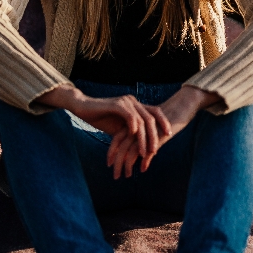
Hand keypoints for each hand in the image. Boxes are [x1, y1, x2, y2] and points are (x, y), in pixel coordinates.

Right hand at [33, 86, 169, 178]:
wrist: (83, 108)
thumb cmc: (101, 118)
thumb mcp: (119, 128)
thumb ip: (131, 133)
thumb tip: (142, 147)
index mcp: (136, 105)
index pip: (155, 112)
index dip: (163, 122)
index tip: (169, 135)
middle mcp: (133, 101)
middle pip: (151, 118)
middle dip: (155, 135)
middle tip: (156, 150)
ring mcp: (126, 102)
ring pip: (141, 120)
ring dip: (144, 138)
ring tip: (145, 151)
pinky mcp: (117, 104)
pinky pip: (130, 116)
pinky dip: (133, 127)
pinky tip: (134, 137)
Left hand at [103, 85, 220, 179]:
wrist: (177, 108)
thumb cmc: (162, 120)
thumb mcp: (147, 129)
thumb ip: (139, 139)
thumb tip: (134, 153)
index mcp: (132, 125)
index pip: (116, 140)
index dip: (111, 152)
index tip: (108, 164)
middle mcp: (137, 129)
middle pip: (122, 148)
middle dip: (117, 163)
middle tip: (115, 177)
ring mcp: (146, 133)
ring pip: (132, 152)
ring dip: (127, 166)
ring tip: (127, 176)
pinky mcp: (156, 136)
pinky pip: (148, 152)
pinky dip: (144, 162)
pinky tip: (142, 169)